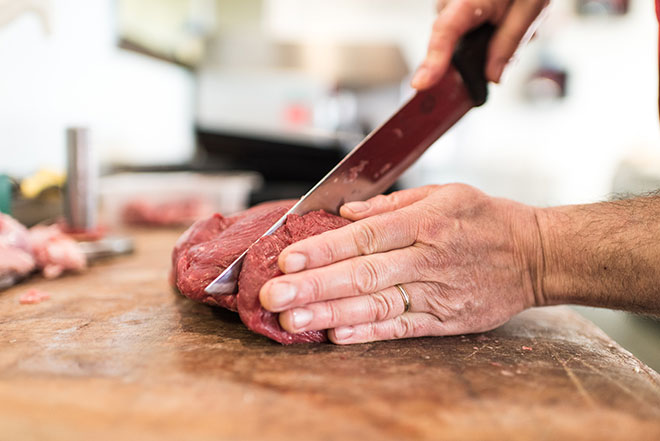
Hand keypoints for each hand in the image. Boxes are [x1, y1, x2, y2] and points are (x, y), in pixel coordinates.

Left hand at [259, 184, 543, 343]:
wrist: (536, 255)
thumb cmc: (486, 218)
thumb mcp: (444, 192)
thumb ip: (391, 203)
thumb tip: (345, 212)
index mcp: (426, 221)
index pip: (365, 236)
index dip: (324, 249)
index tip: (288, 259)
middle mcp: (428, 258)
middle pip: (363, 274)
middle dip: (314, 286)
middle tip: (274, 296)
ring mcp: (437, 292)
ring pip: (376, 305)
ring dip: (331, 313)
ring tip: (293, 319)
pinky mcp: (446, 319)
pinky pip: (402, 327)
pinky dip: (369, 332)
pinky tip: (336, 333)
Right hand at [412, 0, 548, 87]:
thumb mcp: (531, 7)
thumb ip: (510, 42)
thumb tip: (493, 77)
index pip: (444, 32)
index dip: (432, 61)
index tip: (421, 83)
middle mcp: (450, 0)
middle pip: (449, 42)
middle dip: (481, 50)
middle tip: (520, 36)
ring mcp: (448, 3)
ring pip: (457, 37)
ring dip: (485, 39)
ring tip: (514, 19)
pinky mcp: (452, 6)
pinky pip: (461, 28)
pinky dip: (482, 29)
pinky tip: (503, 17)